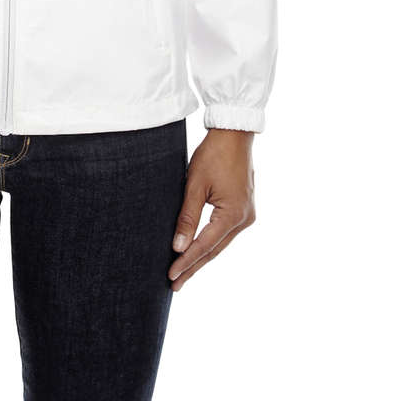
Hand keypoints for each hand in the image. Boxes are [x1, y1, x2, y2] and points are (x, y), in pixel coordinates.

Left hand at [168, 128, 255, 291]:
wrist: (234, 134)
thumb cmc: (213, 155)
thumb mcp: (195, 185)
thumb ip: (187, 218)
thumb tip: (178, 247)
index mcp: (233, 215)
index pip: (205, 246)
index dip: (186, 262)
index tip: (171, 276)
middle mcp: (244, 219)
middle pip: (214, 249)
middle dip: (194, 266)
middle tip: (175, 284)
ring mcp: (247, 215)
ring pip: (220, 243)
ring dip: (202, 256)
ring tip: (183, 272)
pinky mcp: (244, 208)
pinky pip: (225, 232)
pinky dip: (210, 242)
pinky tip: (199, 250)